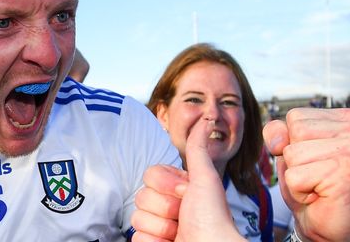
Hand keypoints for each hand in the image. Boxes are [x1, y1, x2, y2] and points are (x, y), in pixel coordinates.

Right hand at [131, 118, 243, 241]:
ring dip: (161, 227)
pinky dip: (154, 241)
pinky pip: (136, 237)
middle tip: (184, 214)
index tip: (186, 193)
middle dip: (164, 207)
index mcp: (176, 189)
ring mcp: (157, 226)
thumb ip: (198, 149)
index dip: (166, 185)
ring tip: (180, 232)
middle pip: (140, 196)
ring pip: (136, 217)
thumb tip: (206, 120)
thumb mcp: (205, 179)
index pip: (149, 176)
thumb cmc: (213, 218)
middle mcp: (166, 206)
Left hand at [263, 108, 349, 241]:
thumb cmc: (311, 186)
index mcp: (349, 118)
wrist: (328, 228)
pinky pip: (294, 175)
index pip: (295, 116)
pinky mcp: (347, 171)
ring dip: (296, 174)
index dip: (292, 143)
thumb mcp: (288, 150)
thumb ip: (277, 131)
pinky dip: (298, 190)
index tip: (315, 161)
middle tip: (316, 175)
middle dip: (294, 158)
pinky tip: (320, 195)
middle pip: (295, 130)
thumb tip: (278, 141)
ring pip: (292, 151)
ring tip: (318, 184)